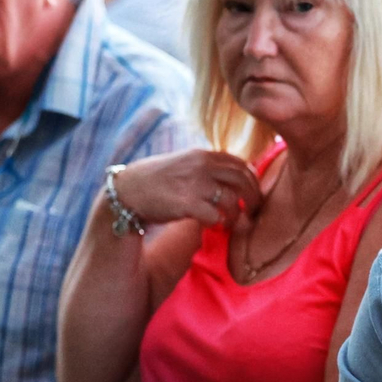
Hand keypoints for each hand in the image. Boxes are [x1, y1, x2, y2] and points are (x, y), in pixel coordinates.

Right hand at [110, 150, 261, 228]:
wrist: (128, 191)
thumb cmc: (157, 179)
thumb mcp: (183, 163)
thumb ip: (207, 166)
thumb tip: (233, 176)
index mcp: (202, 155)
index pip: (240, 164)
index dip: (253, 180)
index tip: (254, 192)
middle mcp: (201, 166)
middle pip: (243, 181)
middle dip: (253, 198)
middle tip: (253, 211)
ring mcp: (195, 184)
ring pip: (232, 201)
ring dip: (235, 215)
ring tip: (229, 222)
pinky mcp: (187, 204)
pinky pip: (215, 216)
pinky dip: (218, 223)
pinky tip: (213, 225)